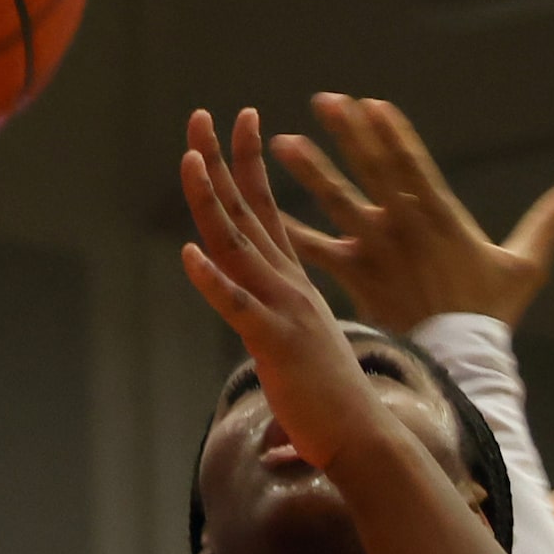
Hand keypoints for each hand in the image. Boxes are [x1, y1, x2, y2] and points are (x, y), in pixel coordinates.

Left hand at [180, 108, 392, 472]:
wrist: (364, 438)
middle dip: (222, 160)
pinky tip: (188, 254)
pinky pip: (237, 306)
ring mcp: (283, 311)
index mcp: (294, 285)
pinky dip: (211, 280)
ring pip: (237, 246)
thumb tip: (278, 375)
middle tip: (199, 116)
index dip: (247, 165)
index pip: (266, 212)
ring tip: (190, 159)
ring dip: (211, 201)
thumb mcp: (303, 362)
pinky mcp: (275, 343)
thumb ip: (286, 349)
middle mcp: (288, 287)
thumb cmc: (335, 408)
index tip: (236, 123)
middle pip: (247, 212)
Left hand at [272, 94, 553, 332]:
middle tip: (325, 101)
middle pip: (372, 170)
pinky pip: (316, 252)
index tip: (371, 102)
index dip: (391, 131)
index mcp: (440, 216)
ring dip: (312, 171)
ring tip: (283, 142)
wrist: (458, 360)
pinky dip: (292, 232)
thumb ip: (550, 222)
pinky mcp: (357, 277)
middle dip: (348, 133)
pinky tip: (265, 213)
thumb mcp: (526, 265)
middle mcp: (403, 227)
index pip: (412, 163)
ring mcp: (377, 251)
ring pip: (338, 203)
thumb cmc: (492, 313)